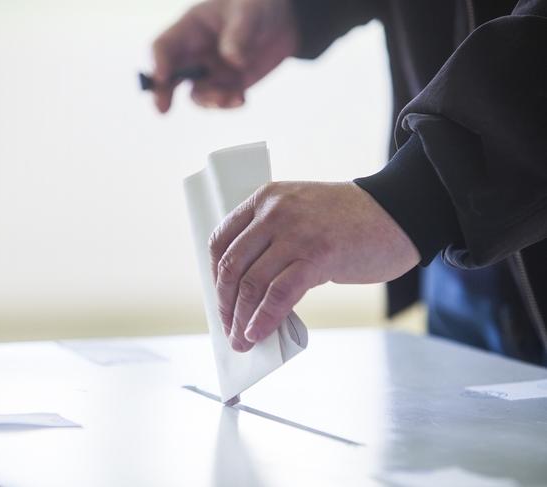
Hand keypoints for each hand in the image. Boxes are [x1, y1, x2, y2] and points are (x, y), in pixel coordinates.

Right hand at [151, 0, 298, 111]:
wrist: (282, 22)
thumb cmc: (258, 6)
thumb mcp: (249, 11)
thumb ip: (239, 33)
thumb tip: (232, 60)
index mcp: (191, 28)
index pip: (165, 46)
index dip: (159, 61)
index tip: (163, 77)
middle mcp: (195, 53)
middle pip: (170, 75)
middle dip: (163, 92)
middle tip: (162, 109)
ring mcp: (210, 72)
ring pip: (197, 94)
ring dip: (209, 101)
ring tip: (232, 97)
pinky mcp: (227, 86)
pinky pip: (221, 101)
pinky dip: (229, 104)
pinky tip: (243, 99)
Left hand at [209, 181, 420, 351]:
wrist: (398, 213)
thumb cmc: (348, 221)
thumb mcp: (300, 213)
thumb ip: (273, 238)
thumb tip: (248, 289)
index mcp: (265, 198)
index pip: (221, 239)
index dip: (215, 274)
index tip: (220, 298)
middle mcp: (275, 212)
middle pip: (232, 265)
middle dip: (225, 303)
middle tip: (228, 327)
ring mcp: (296, 233)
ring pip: (252, 283)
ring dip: (241, 319)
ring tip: (241, 340)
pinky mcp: (318, 256)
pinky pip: (279, 294)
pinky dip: (263, 319)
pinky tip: (258, 334)